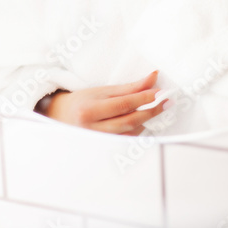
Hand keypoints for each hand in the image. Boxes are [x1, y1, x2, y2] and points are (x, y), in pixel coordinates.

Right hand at [39, 71, 167, 134]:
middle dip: (151, 111)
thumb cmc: (82, 101)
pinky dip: (137, 130)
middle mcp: (92, 129)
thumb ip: (129, 87)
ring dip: (145, 120)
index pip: (123, 104)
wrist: (60, 118)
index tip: (161, 92)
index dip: (144, 98)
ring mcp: (97, 142)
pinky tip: (140, 121)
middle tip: (167, 101)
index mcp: (89, 110)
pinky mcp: (103, 149)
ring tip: (153, 108)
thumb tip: (153, 78)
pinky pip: (127, 140)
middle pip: (129, 121)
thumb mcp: (102, 91)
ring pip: (130, 133)